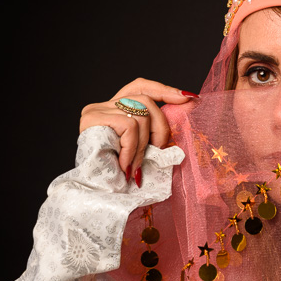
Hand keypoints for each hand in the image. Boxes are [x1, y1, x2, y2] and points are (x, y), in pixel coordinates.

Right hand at [79, 79, 197, 181]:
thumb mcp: (143, 151)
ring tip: (134, 167)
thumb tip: (188, 109)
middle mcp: (103, 105)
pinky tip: (124, 166)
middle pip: (145, 99)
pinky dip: (132, 149)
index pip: (141, 87)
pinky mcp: (93, 118)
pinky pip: (129, 126)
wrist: (93, 193)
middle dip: (160, 128)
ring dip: (144, 146)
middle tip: (156, 153)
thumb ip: (154, 134)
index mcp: (115, 110)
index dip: (164, 90)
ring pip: (140, 115)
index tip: (187, 99)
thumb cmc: (119, 176)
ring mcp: (96, 110)